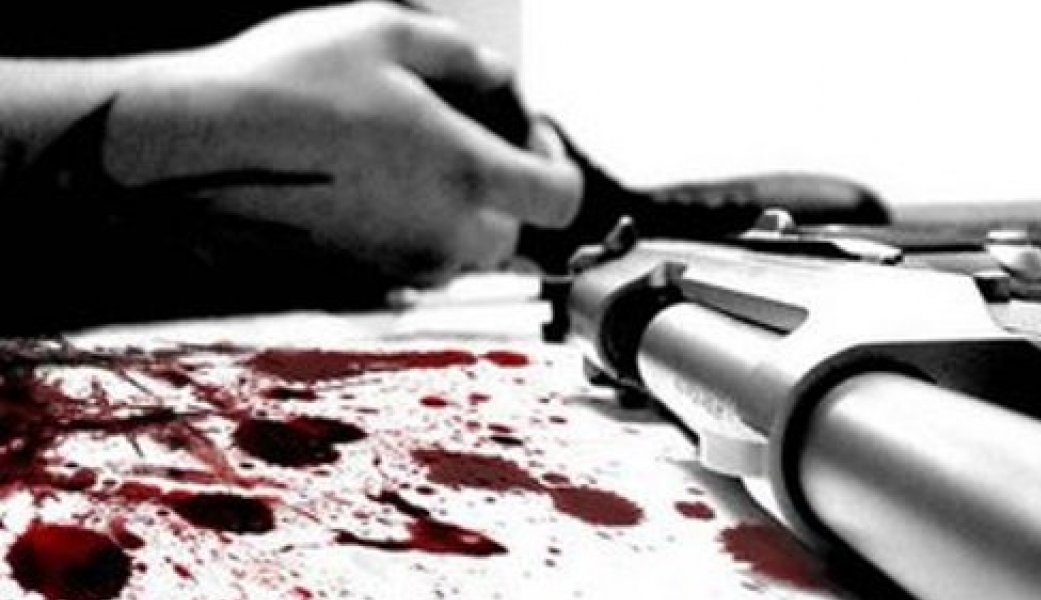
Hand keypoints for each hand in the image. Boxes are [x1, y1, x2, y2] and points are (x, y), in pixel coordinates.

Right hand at [104, 2, 581, 282]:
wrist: (193, 148)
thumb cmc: (284, 88)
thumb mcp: (385, 34)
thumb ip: (463, 57)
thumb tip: (497, 77)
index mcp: (467, 175)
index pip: (563, 198)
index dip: (556, 162)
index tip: (527, 134)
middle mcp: (444, 235)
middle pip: (514, 230)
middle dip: (503, 188)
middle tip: (465, 141)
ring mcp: (401, 268)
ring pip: (464, 254)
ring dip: (457, 212)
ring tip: (409, 160)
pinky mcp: (361, 283)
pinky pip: (412, 265)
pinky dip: (410, 232)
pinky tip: (368, 186)